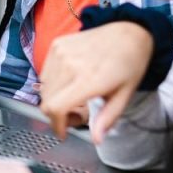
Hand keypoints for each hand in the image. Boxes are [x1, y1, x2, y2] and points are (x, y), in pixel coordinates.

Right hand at [39, 22, 152, 143]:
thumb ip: (107, 119)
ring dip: (54, 98)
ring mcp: (60, 52)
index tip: (63, 132)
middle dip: (57, 115)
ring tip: (73, 96)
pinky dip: (53, 83)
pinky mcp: (56, 45)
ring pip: (43, 88)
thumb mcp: (124, 96)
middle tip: (75, 113)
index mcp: (88, 79)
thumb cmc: (129, 65)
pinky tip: (70, 81)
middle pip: (46, 101)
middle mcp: (69, 65)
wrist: (128, 32)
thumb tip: (96, 139)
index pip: (55, 107)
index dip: (56, 125)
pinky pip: (45, 72)